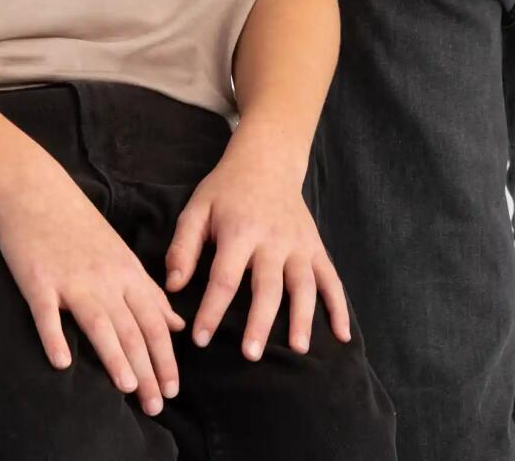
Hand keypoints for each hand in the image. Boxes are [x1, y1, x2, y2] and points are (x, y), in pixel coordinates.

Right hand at [0, 172, 184, 415]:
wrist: (36, 192)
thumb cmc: (79, 226)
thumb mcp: (122, 255)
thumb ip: (148, 291)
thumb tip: (176, 324)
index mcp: (126, 272)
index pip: (154, 321)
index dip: (165, 356)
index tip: (174, 389)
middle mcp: (104, 278)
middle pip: (132, 327)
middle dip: (148, 368)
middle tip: (157, 404)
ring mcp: (71, 279)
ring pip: (99, 322)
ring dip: (115, 357)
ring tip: (128, 388)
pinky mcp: (38, 281)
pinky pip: (47, 314)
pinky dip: (55, 337)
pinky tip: (62, 362)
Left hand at [163, 130, 350, 360]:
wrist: (268, 161)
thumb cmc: (226, 190)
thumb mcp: (197, 208)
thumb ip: (182, 246)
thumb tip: (173, 286)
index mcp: (240, 231)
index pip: (224, 277)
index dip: (212, 309)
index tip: (200, 340)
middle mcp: (273, 239)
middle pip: (267, 285)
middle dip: (260, 321)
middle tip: (251, 354)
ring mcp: (299, 244)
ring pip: (303, 284)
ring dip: (302, 317)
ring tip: (297, 349)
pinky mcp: (316, 247)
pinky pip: (331, 278)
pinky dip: (339, 306)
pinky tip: (341, 335)